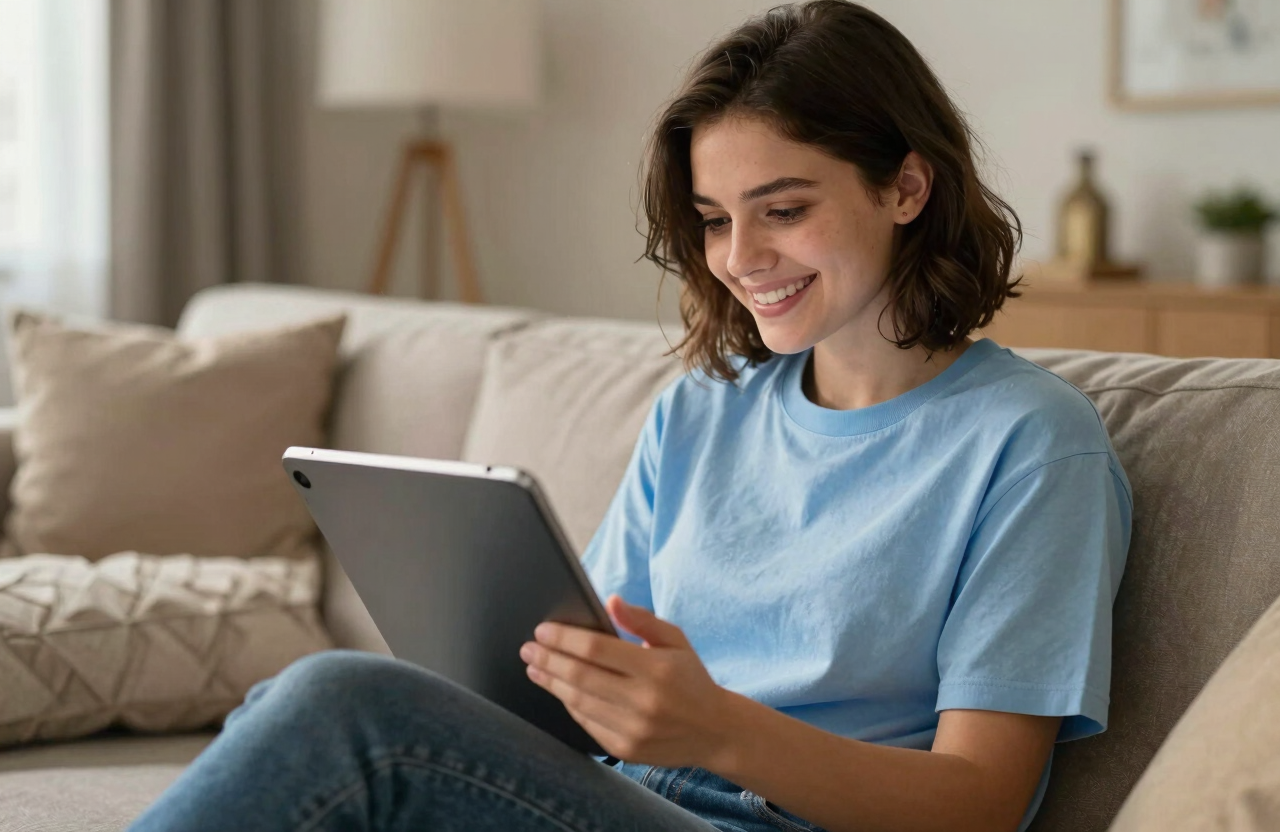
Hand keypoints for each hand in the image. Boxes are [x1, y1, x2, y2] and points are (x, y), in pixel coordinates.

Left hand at [519, 594, 737, 767]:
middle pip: (580, 676)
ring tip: (534, 667)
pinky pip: (586, 723)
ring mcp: (633, 729)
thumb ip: (642, 619)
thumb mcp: (676, 640)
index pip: (596, 649)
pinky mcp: (626, 750)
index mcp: (657, 668)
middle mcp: (644, 701)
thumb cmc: (691, 678)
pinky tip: (558, 689)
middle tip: (528, 648)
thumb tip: (609, 601)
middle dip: (548, 660)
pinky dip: (568, 704)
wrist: (715, 731)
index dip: (564, 638)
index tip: (542, 630)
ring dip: (551, 682)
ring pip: (578, 702)